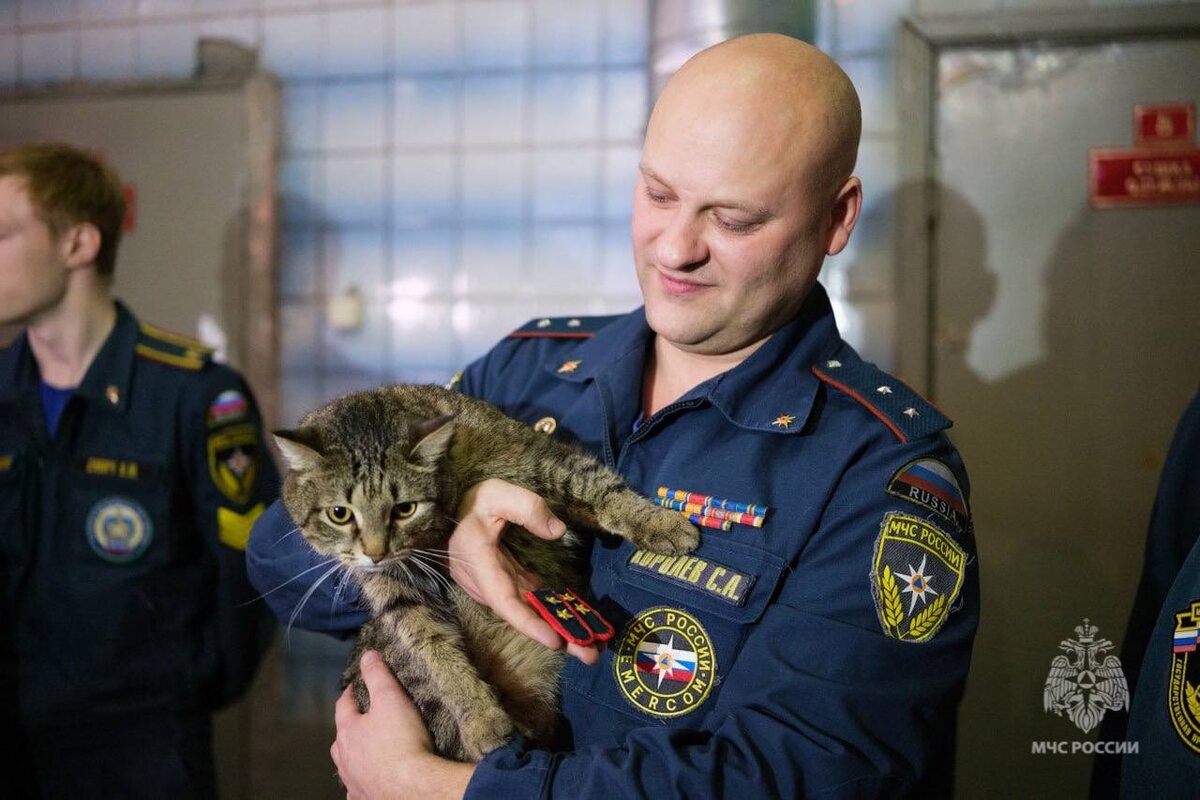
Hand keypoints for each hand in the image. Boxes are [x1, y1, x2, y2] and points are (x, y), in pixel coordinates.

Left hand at [332, 651, 473, 799]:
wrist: (412, 788)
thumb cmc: (402, 741)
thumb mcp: (391, 698)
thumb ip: (377, 675)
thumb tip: (367, 655)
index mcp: (348, 731)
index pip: (343, 705)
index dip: (349, 693)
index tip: (355, 686)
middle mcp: (344, 758)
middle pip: (341, 738)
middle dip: (350, 727)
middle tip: (363, 719)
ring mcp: (353, 781)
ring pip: (347, 764)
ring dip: (354, 756)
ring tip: (366, 751)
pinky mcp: (365, 798)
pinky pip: (357, 789)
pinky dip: (361, 782)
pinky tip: (370, 781)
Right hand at [451, 478, 599, 664]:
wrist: (457, 507)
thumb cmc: (477, 500)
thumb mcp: (498, 493)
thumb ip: (527, 508)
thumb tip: (557, 531)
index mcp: (478, 563)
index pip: (504, 601)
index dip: (528, 623)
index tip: (555, 640)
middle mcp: (485, 583)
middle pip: (520, 615)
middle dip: (554, 635)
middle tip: (590, 655)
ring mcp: (495, 585)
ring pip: (527, 612)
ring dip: (557, 628)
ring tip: (592, 646)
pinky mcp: (506, 582)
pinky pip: (529, 602)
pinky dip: (551, 613)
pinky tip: (576, 623)